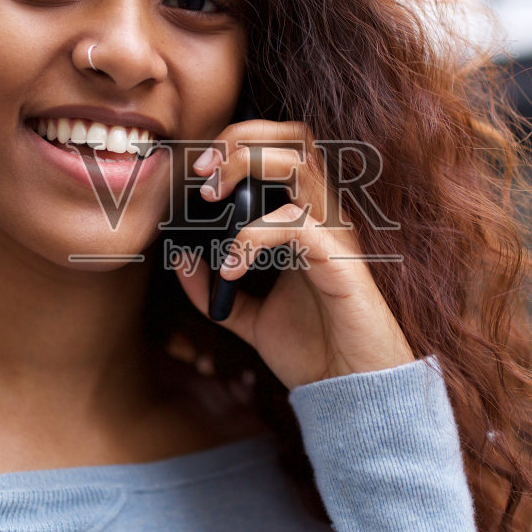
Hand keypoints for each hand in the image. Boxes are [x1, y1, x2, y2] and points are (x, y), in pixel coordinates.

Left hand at [178, 119, 416, 388]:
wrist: (352, 394)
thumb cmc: (314, 352)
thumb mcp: (251, 318)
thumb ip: (216, 291)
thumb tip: (179, 260)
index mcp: (308, 219)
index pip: (284, 147)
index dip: (239, 142)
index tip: (196, 169)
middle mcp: (326, 217)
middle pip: (297, 137)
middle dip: (244, 138)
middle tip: (202, 170)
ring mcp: (336, 237)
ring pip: (302, 164)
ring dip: (249, 167)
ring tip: (211, 198)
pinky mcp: (341, 265)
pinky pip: (297, 226)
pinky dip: (254, 238)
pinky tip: (230, 269)